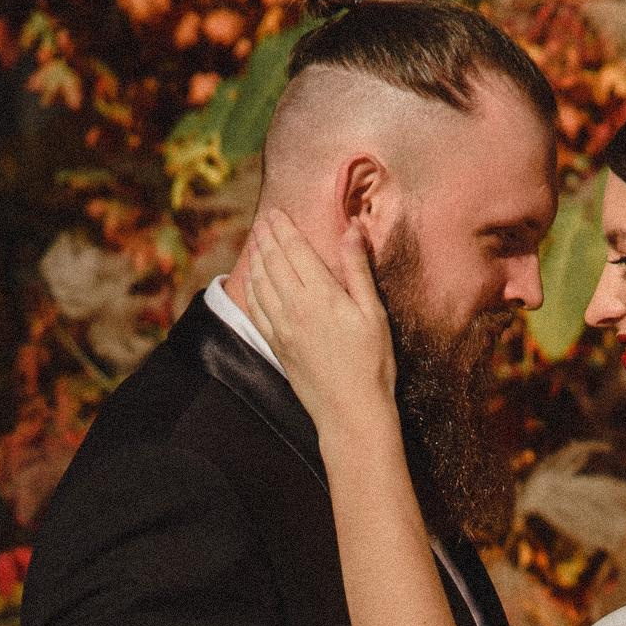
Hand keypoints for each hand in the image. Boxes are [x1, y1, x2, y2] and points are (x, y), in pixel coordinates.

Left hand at [235, 209, 396, 439]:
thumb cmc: (371, 364)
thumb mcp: (373, 313)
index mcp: (320, 295)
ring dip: (256, 259)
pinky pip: (257, 309)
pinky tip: (252, 281)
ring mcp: (281, 328)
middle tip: (262, 221)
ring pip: (260, 283)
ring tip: (256, 242)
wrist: (350, 412)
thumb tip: (351, 229)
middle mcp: (294, 307)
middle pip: (274, 262)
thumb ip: (358, 269)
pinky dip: (252, 289)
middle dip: (266, 238)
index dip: (284, 228)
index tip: (276, 212)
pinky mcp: (276, 346)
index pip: (295, 250)